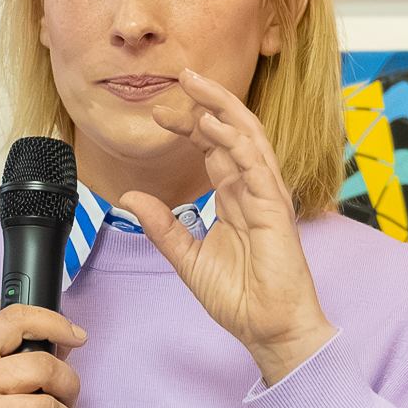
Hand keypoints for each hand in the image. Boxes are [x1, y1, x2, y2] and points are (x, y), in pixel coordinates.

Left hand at [119, 68, 335, 386]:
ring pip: (249, 139)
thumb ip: (163, 227)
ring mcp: (267, 198)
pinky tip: (215, 126)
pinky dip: (237, 143)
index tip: (159, 113)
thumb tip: (131, 198)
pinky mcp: (276, 212)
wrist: (269, 330)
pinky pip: (258, 168)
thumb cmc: (241, 298)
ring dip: (223, 109)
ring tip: (197, 86)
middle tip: (181, 77)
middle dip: (208, 102)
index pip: (214, 147)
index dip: (189, 124)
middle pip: (232, 132)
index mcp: (236, 198)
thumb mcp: (188, 258)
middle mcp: (253, 190)